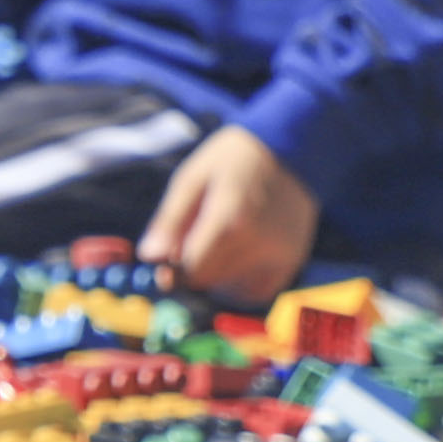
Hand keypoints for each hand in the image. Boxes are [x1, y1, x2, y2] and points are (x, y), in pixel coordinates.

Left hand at [142, 125, 320, 306]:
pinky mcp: (293, 260)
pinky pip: (259, 292)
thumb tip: (149, 257)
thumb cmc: (232, 160)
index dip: (173, 271)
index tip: (166, 262)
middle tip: (193, 243)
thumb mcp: (191, 180)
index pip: (192, 270)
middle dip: (193, 270)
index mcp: (230, 219)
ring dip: (216, 277)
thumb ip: (169, 221)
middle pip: (210, 281)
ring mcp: (281, 254)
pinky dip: (240, 284)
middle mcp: (259, 242)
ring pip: (232, 290)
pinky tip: (235, 258)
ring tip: (218, 244)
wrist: (291, 149)